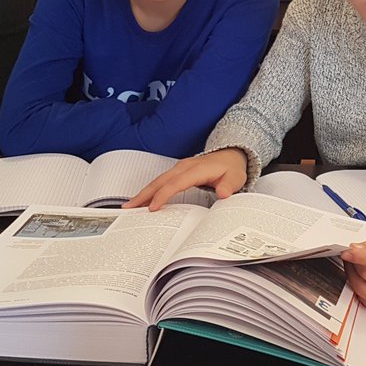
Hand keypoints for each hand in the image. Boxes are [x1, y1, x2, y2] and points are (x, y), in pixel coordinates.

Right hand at [123, 148, 247, 210]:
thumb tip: (224, 193)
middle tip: (129, 208)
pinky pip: (161, 181)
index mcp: (197, 169)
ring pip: (157, 181)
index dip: (163, 195)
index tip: (153, 207)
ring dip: (143, 193)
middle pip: (160, 181)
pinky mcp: (177, 172)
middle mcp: (184, 167)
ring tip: (129, 207)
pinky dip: (150, 191)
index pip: (176, 183)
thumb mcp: (235, 178)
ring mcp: (179, 168)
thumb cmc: (231, 169)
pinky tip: (142, 201)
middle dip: (144, 194)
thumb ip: (229, 186)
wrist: (230, 156)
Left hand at [342, 232, 365, 315]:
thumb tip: (356, 249)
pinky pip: (363, 300)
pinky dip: (358, 287)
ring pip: (362, 288)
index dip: (360, 256)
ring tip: (356, 265)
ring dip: (353, 275)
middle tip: (353, 254)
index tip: (347, 252)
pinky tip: (362, 278)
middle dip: (355, 263)